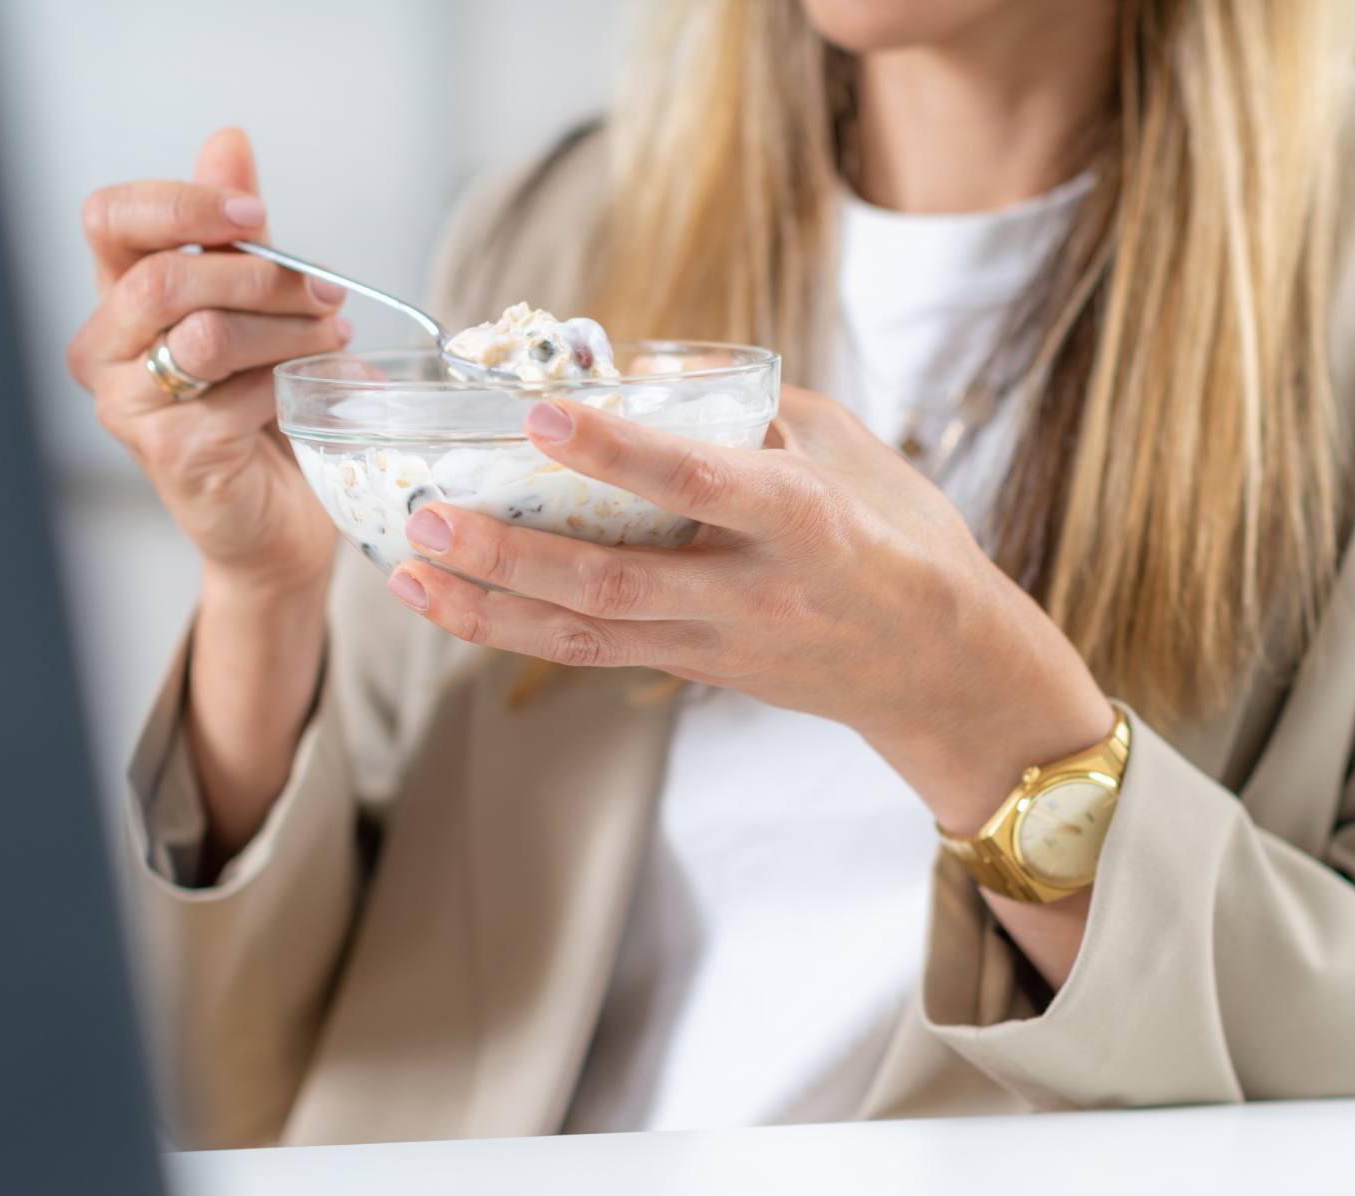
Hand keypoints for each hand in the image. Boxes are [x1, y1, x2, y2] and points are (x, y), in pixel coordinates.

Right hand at [65, 127, 346, 605]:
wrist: (284, 520)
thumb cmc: (266, 410)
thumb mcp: (257, 307)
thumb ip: (238, 234)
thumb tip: (229, 141)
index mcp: (118, 297)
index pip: (110, 217)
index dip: (183, 203)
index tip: (258, 217)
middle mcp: (104, 349)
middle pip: (167, 275)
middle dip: (263, 277)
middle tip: (329, 293)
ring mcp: (128, 406)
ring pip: (206, 335)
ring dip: (288, 330)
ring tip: (334, 339)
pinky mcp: (169, 453)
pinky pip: (238, 395)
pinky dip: (295, 386)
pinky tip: (328, 394)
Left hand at [384, 388, 1114, 832]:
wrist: (943, 671)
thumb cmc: (905, 541)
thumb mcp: (851, 449)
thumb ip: (752, 406)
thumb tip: (645, 365)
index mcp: (802, 522)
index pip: (697, 483)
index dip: (615, 450)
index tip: (540, 412)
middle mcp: (751, 592)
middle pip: (613, 580)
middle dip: (512, 551)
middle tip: (428, 510)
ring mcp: (719, 645)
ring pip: (586, 634)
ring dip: (490, 605)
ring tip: (410, 568)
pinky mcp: (698, 671)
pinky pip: (593, 652)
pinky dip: (516, 628)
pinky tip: (454, 601)